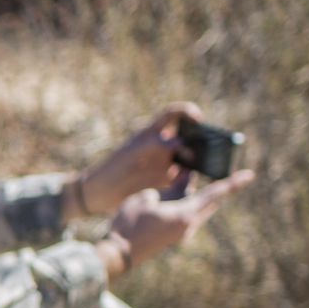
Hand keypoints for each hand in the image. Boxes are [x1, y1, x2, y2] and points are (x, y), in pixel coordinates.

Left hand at [71, 101, 203, 219]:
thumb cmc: (110, 169)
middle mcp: (161, 147)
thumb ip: (153, 145)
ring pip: (189, 157)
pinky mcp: (164, 181)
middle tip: (210, 148)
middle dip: (201, 140)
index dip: (188, 112)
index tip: (198, 120)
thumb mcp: (130, 154)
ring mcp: (164, 163)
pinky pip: (183, 176)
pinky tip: (191, 182)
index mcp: (152, 134)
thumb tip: (179, 142)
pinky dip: (190, 178)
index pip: (174, 114)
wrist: (98, 195)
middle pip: (188, 137)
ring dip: (198, 160)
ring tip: (206, 165)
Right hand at [98, 169, 254, 277]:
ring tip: (179, 178)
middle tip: (200, 169)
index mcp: (185, 214)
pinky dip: (183, 203)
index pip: (215, 194)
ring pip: (196, 209)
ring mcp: (182, 234)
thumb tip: (183, 179)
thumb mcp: (147, 198)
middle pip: (207, 202)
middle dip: (208, 186)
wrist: (117, 255)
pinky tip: (170, 195)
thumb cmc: (129, 224)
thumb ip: (170, 188)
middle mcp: (189, 226)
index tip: (250, 175)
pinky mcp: (173, 237)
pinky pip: (186, 216)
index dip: (233, 183)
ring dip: (191, 194)